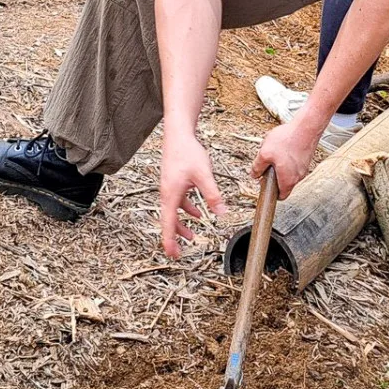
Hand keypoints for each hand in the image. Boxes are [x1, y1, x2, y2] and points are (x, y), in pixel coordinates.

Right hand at [157, 131, 224, 258]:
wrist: (178, 134)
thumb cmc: (187, 152)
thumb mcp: (204, 175)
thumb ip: (213, 195)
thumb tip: (222, 213)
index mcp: (171, 195)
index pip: (168, 224)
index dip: (170, 241)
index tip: (172, 254)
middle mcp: (167, 193)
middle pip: (168, 220)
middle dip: (174, 237)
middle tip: (178, 253)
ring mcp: (170, 188)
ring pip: (174, 212)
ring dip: (182, 224)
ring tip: (192, 235)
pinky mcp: (174, 182)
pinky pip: (178, 202)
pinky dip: (187, 209)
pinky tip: (197, 212)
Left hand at [251, 118, 319, 197]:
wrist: (306, 127)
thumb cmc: (287, 140)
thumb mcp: (264, 153)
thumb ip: (257, 167)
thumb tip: (254, 174)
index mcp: (288, 180)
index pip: (281, 196)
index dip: (271, 192)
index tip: (265, 185)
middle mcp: (298, 177)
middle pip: (284, 183)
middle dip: (275, 176)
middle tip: (268, 165)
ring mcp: (304, 168)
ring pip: (289, 172)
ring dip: (281, 165)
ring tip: (276, 152)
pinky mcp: (306, 159)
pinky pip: (294, 164)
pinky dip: (288, 158)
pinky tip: (284, 146)